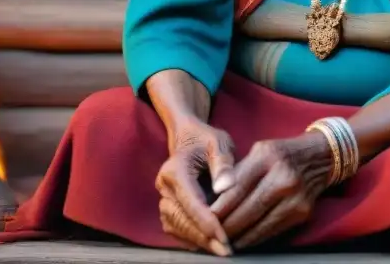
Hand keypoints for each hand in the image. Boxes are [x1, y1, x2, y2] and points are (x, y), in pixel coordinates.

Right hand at [155, 120, 236, 256]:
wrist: (190, 138)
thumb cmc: (206, 140)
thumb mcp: (219, 143)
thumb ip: (223, 163)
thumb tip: (225, 187)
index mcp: (175, 170)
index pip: (190, 202)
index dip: (207, 222)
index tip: (224, 238)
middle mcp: (164, 186)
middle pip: (181, 219)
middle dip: (203, 237)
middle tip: (226, 251)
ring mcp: (164, 198)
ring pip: (176, 227)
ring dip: (197, 241)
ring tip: (220, 250)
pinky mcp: (168, 207)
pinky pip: (176, 228)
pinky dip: (191, 238)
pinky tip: (209, 244)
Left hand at [210, 132, 332, 249]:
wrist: (320, 157)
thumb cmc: (281, 154)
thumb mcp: (259, 150)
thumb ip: (238, 172)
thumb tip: (214, 199)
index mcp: (267, 156)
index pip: (238, 186)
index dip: (220, 206)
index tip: (205, 218)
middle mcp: (283, 176)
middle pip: (249, 208)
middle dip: (227, 225)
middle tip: (210, 234)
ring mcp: (295, 196)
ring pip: (261, 224)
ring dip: (239, 236)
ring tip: (223, 241)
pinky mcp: (303, 212)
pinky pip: (274, 230)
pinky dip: (256, 237)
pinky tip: (243, 241)